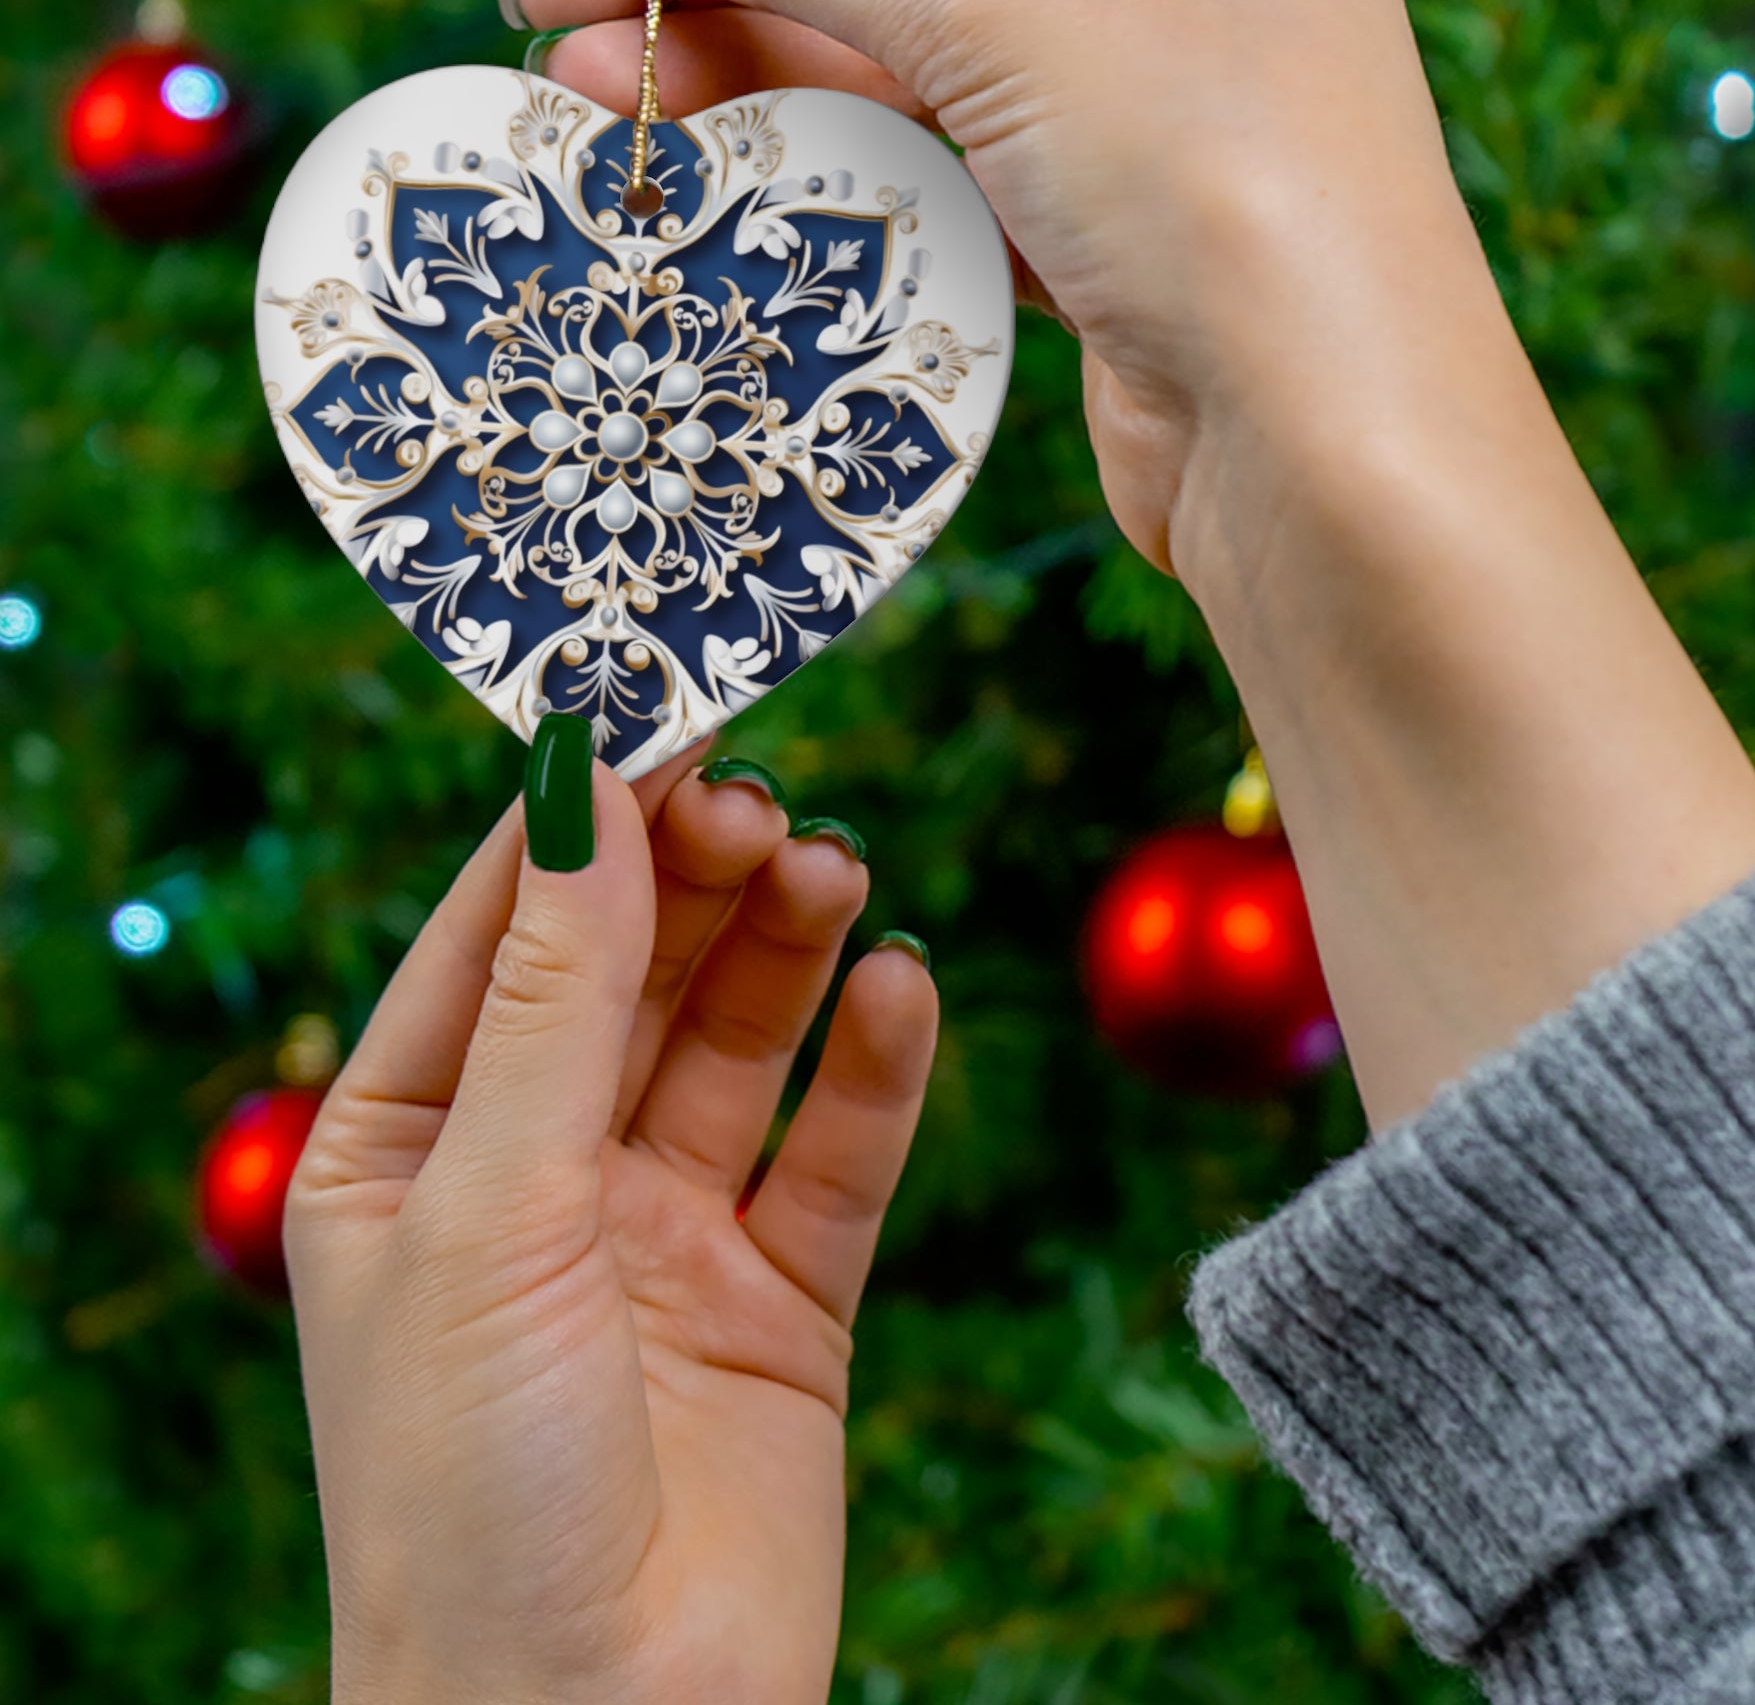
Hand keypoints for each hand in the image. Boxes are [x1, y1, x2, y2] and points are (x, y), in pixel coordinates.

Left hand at [286, 749, 935, 1704]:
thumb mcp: (491, 1208)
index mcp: (409, 1150)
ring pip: (738, 1044)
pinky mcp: (782, 1300)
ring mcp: (664, 1236)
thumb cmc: (470, 1489)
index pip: (497, 935)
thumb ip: (555, 995)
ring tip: (834, 871)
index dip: (577, 821)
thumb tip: (582, 783)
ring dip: (787, 949)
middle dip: (693, 879)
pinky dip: (874, 1067)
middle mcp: (538, 1178)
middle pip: (631, 972)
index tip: (659, 710)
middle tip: (763, 799)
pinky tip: (900, 989)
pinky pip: (837, 1153)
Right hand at [514, 0, 1754, 1126]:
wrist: (1329, 450)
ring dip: (751, 64)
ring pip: (907, 50)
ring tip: (589, 86)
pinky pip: (937, 153)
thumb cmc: (1217, 179)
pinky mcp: (1106, 218)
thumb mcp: (999, 13)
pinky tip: (706, 155)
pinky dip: (827, 152)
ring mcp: (1144, 92)